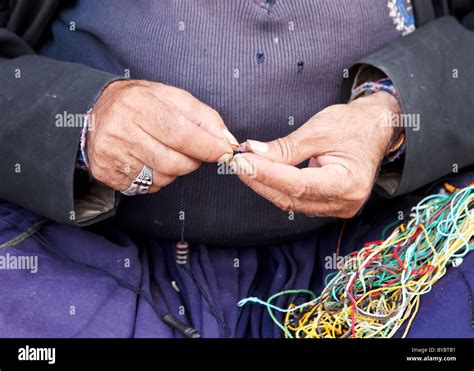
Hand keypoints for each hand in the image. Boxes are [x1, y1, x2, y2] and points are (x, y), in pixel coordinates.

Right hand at [87, 80, 238, 192]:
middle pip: (174, 161)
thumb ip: (204, 118)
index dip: (207, 147)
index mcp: (140, 104)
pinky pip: (146, 187)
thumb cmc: (142, 103)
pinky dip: (157, 178)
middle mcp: (121, 129)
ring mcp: (111, 153)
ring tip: (166, 152)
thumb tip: (227, 141)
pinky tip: (149, 161)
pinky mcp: (105, 172)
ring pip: (162, 177)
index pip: (182, 134)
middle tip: (193, 152)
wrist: (97, 110)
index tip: (225, 152)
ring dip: (175, 170)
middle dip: (193, 161)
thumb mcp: (173, 98)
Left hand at [232, 92, 401, 217]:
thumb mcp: (319, 130)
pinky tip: (263, 174)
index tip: (242, 162)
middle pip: (291, 198)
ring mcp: (337, 208)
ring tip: (246, 166)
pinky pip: (297, 201)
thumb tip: (254, 154)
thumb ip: (286, 147)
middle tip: (237, 163)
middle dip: (260, 180)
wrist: (376, 129)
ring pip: (290, 202)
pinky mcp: (329, 205)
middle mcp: (344, 202)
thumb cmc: (353, 125)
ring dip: (265, 185)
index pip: (298, 184)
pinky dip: (277, 187)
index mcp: (348, 183)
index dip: (266, 174)